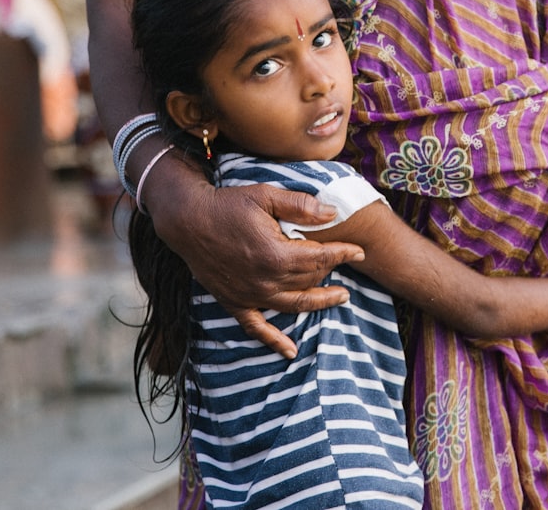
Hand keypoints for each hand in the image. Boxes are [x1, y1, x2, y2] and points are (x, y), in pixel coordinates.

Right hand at [147, 158, 363, 357]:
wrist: (187, 220)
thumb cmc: (228, 205)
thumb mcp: (266, 196)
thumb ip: (301, 206)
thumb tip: (334, 213)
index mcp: (276, 255)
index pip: (320, 258)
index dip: (343, 254)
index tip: (360, 252)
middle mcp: (265, 280)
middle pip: (309, 280)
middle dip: (332, 272)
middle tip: (348, 267)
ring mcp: (250, 295)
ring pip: (293, 305)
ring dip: (319, 303)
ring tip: (340, 297)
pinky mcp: (234, 302)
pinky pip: (256, 328)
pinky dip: (273, 341)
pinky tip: (290, 351)